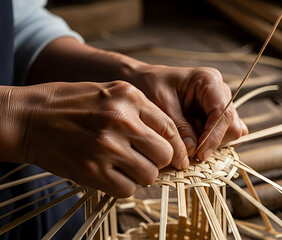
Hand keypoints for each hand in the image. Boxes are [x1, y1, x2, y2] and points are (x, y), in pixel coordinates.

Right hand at [0, 81, 187, 197]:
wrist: (27, 118)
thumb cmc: (71, 104)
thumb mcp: (110, 92)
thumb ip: (141, 110)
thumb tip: (170, 137)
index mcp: (129, 96)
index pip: (170, 128)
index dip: (177, 146)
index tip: (175, 156)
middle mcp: (122, 120)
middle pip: (164, 154)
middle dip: (159, 161)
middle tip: (146, 159)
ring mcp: (107, 146)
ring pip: (149, 175)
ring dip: (141, 174)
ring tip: (125, 166)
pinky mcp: (92, 170)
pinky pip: (127, 189)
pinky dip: (123, 186)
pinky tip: (111, 174)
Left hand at [129, 64, 247, 160]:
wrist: (142, 82)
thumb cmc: (150, 87)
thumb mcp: (160, 107)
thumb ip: (179, 129)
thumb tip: (194, 151)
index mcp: (209, 81)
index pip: (224, 114)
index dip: (214, 137)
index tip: (200, 154)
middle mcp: (220, 92)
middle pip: (232, 126)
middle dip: (213, 142)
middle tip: (190, 151)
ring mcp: (221, 104)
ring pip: (230, 134)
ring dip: (210, 144)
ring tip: (186, 141)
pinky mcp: (217, 117)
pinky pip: (223, 136)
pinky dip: (210, 144)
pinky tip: (194, 141)